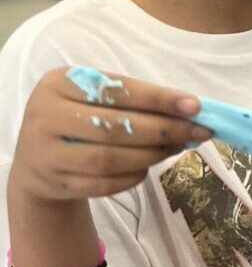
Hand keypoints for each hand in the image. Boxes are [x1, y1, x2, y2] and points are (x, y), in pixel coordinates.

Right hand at [9, 67, 212, 203]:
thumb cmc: (78, 120)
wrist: (37, 163)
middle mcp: (45, 115)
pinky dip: (133, 176)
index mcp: (59, 83)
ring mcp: (45, 153)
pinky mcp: (53, 183)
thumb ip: (136, 100)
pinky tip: (148, 167)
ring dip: (152, 155)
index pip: (117, 90)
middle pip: (116, 127)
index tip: (195, 106)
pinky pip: (104, 183)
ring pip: (110, 158)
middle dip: (164, 130)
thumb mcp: (96, 99)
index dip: (159, 99)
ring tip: (177, 147)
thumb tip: (190, 109)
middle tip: (198, 132)